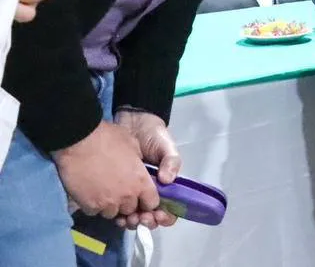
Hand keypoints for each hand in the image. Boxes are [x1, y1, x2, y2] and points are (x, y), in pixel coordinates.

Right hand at [53, 120, 156, 219]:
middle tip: (118, 189)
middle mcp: (126, 196)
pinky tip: (90, 192)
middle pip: (131, 209)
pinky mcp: (89, 206)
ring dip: (110, 204)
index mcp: (141, 182)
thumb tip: (138, 168)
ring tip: (103, 190)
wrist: (79, 141)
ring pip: (112, 212)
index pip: (151, 203)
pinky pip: (95, 212)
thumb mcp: (133, 145)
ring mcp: (107, 203)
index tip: (140, 195)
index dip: (146, 200)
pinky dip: (93, 205)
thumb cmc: (108, 138)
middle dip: (127, 201)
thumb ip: (139, 163)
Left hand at [114, 110, 181, 229]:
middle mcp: (148, 192)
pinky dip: (117, 215)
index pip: (169, 208)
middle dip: (146, 221)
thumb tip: (167, 181)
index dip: (164, 216)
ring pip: (133, 216)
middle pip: (150, 217)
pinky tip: (114, 215)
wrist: (129, 122)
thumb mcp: (167, 146)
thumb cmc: (153, 135)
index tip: (157, 215)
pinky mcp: (115, 190)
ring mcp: (131, 193)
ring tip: (126, 218)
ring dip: (131, 222)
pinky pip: (117, 208)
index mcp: (164, 185)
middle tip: (139, 218)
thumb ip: (171, 162)